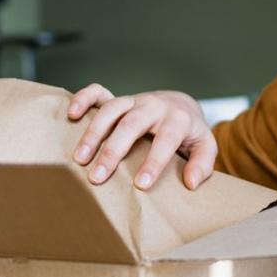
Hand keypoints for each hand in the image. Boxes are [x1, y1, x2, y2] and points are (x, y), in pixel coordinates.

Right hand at [67, 83, 215, 190]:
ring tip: (79, 159)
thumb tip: (190, 183)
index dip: (153, 162)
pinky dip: (83, 99)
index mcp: (178, 118)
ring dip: (93, 133)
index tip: (140, 184)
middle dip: (113, 151)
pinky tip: (71, 115)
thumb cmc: (190, 133)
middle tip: (97, 177)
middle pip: (131, 124)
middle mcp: (154, 106)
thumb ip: (202, 164)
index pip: (166, 140)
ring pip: (111, 110)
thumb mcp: (205, 147)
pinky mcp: (118, 99)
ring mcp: (134, 100)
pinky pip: (97, 92)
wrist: (182, 105)